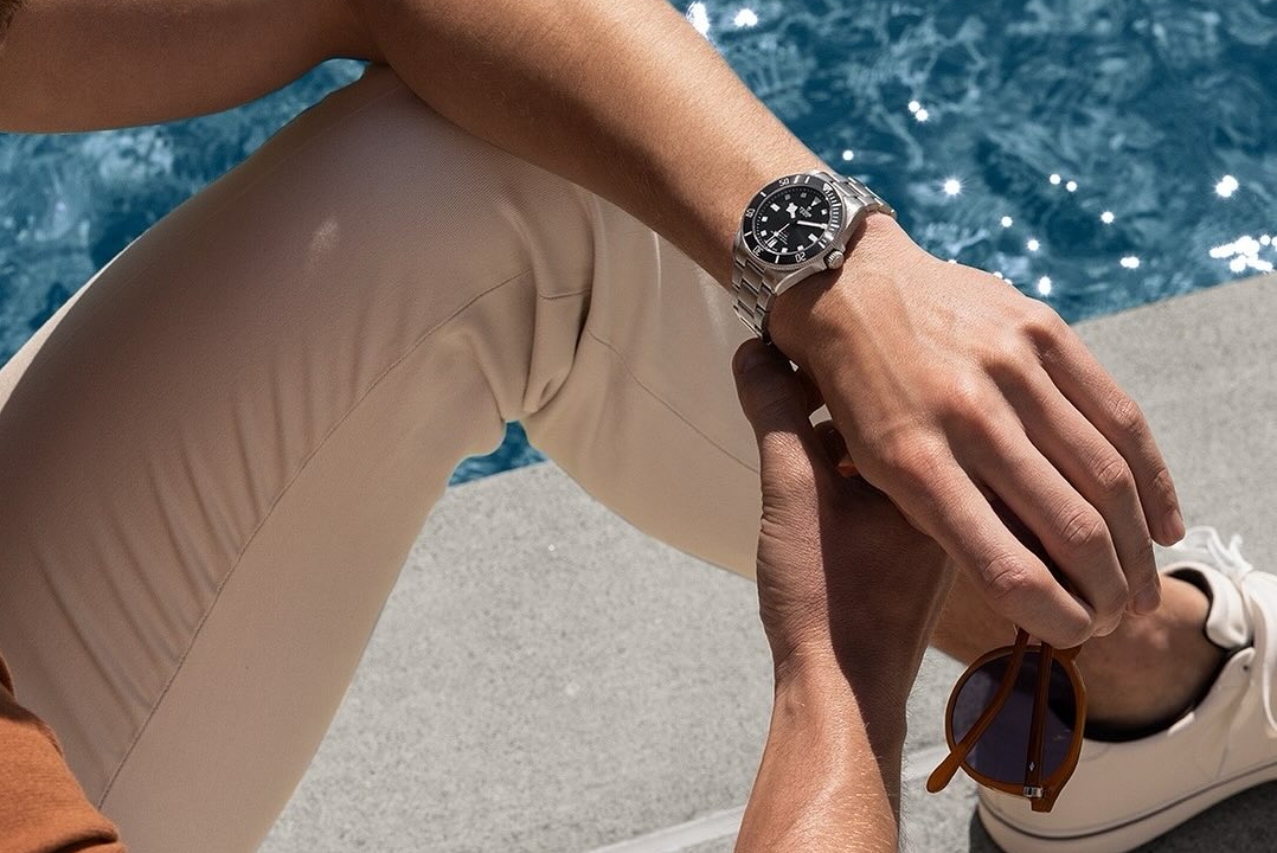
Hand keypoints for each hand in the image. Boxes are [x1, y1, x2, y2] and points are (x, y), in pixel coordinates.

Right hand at [733, 340, 950, 707]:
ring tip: (795, 424)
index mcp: (952, 470)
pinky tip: (811, 476)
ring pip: (899, 449)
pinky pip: (891, 485)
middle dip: (851, 392)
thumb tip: (754, 349)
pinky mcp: (917, 549)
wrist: (841, 690)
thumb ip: (777, 413)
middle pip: (909, 412)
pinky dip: (853, 471)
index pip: (910, 384)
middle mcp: (964, 493)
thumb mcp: (793, 486)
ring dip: (848, 433)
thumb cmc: (828, 594)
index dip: (851, 360)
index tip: (806, 348)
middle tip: (796, 375)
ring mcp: (941, 524)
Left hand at [768, 214, 1181, 646]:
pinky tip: (1161, 523)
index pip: (1003, 564)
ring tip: (1143, 588)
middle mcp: (965, 417)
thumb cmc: (852, 393)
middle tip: (1118, 621)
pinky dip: (1149, 476)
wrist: (846, 285)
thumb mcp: (866, 465)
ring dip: (1136, 546)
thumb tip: (1017, 577)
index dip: (1052, 614)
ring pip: (1102, 474)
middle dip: (1107, 590)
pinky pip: (1116, 412)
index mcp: (910, 462)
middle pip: (1067, 526)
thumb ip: (934, 514)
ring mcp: (1007, 370)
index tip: (1073, 638)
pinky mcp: (1041, 333)